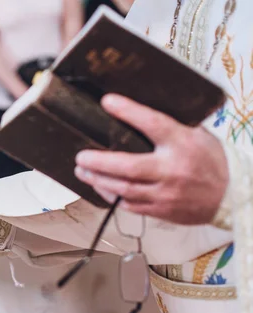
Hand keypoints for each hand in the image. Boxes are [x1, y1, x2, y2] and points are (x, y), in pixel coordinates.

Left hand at [74, 94, 228, 224]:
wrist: (231, 197)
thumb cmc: (211, 161)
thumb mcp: (198, 135)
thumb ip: (172, 127)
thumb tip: (138, 112)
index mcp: (183, 143)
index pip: (154, 123)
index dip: (129, 112)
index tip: (108, 101)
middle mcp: (173, 170)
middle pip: (129, 167)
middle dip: (99, 161)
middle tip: (81, 156)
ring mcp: (166, 193)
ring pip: (124, 189)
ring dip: (98, 180)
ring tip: (81, 170)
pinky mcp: (161, 210)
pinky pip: (129, 205)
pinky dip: (110, 195)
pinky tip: (99, 186)